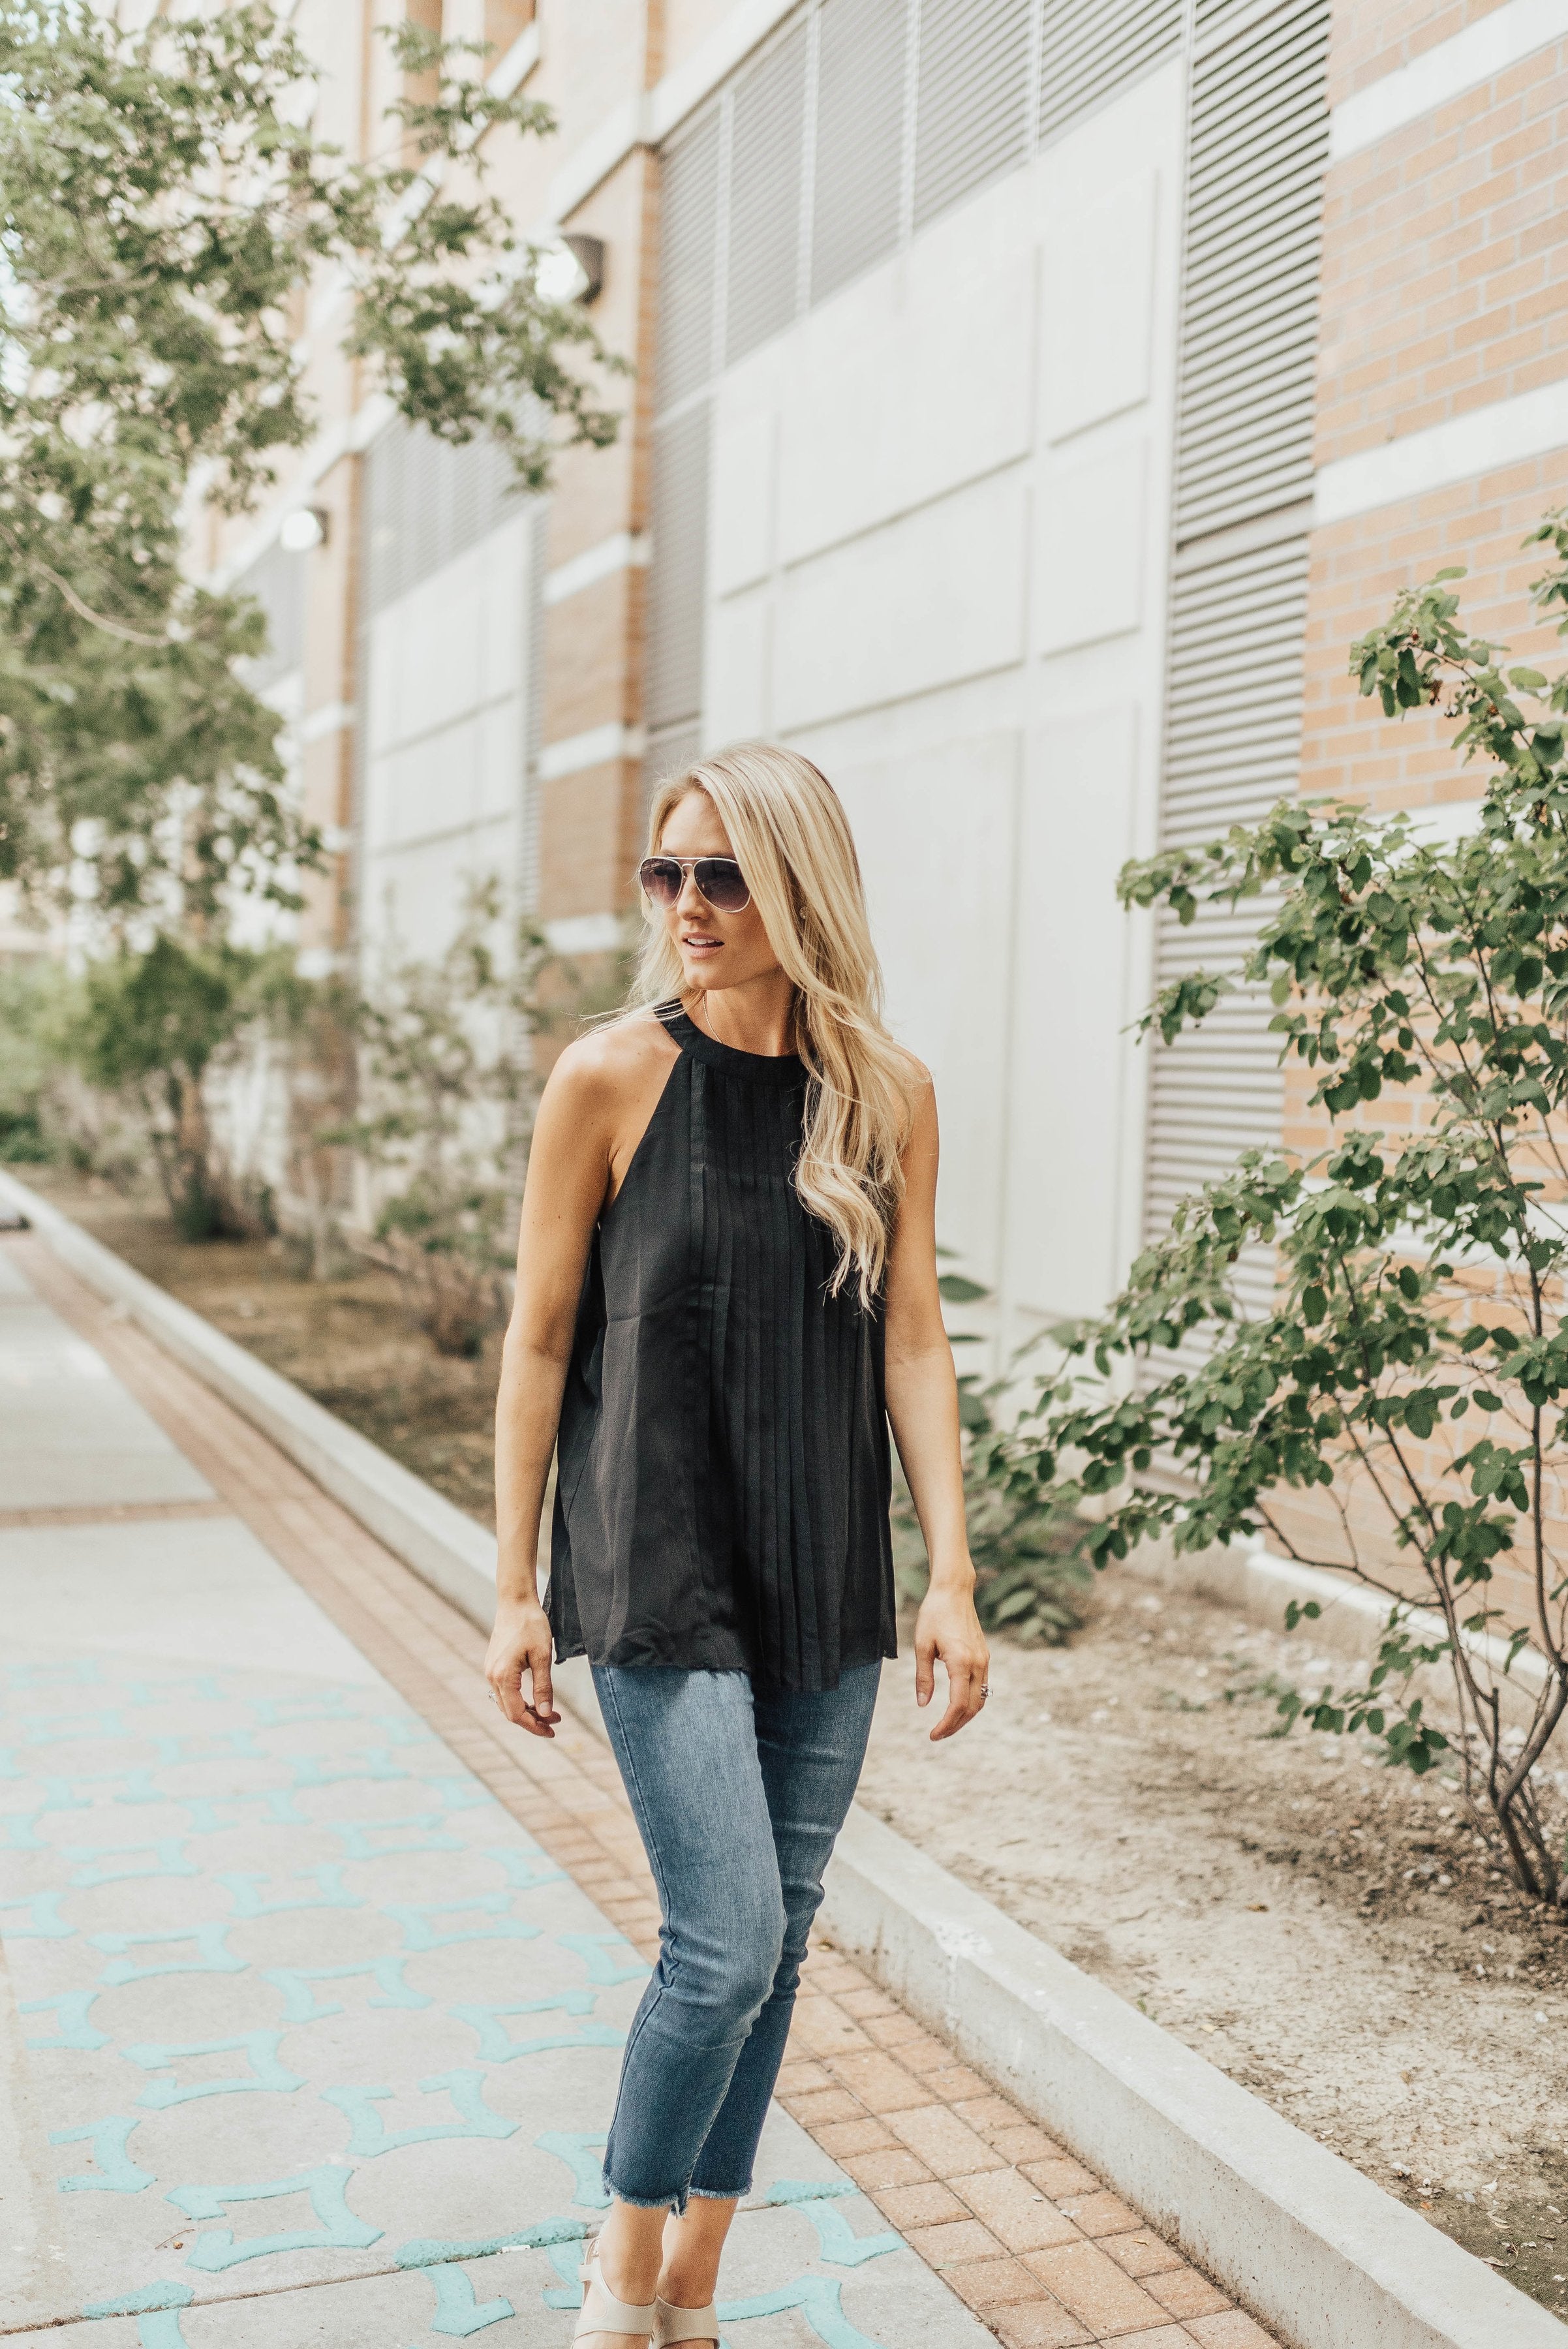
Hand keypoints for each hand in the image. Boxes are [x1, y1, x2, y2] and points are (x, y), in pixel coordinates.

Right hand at [485, 1598, 560, 1737]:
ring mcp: (490, 1671)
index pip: (516, 1714)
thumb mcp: (542, 1656)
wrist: (516, 1602)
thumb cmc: (531, 1625)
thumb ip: (543, 1687)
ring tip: (549, 1712)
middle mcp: (492, 1676)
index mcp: (503, 1676)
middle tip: (555, 1721)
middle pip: (510, 1712)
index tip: (553, 1730)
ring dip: (527, 1711)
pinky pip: (505, 1691)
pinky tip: (535, 1698)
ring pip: (506, 1703)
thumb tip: (546, 1714)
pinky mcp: (494, 1666)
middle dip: (532, 1721)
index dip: (534, 1726)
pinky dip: (519, 1699)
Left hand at [913, 1578, 988, 1740]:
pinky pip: (982, 1686)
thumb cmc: (933, 1615)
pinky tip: (957, 1705)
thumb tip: (923, 1704)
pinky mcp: (984, 1656)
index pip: (958, 1705)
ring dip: (965, 1716)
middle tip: (937, 1735)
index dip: (946, 1724)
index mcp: (961, 1662)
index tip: (933, 1735)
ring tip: (947, 1725)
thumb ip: (923, 1677)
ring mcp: (984, 1660)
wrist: (953, 1591)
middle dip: (956, 1725)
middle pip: (972, 1707)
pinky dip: (971, 1701)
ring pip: (980, 1699)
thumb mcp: (922, 1646)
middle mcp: (977, 1663)